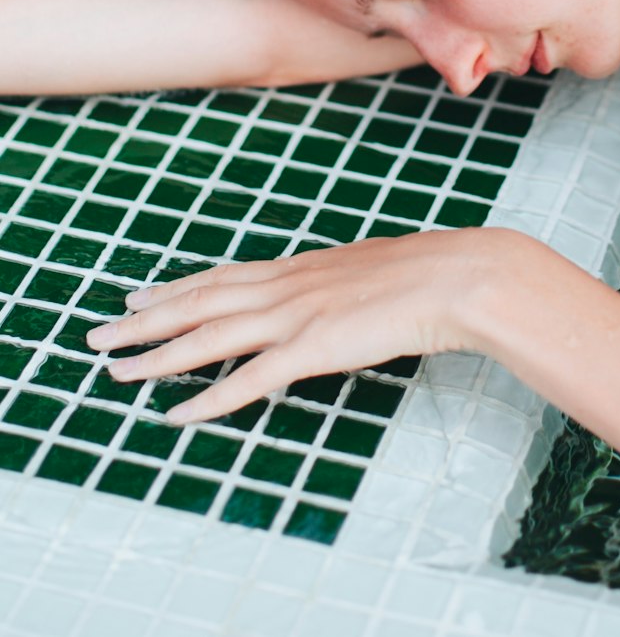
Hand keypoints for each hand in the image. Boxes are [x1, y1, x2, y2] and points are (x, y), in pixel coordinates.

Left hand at [85, 230, 493, 424]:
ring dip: (157, 355)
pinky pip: (248, 380)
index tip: (141, 291)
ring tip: (115, 369)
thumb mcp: (372, 269)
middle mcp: (288, 285)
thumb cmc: (428, 272)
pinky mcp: (312, 348)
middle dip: (145, 318)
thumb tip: (336, 293)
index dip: (178, 286)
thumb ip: (342, 283)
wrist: (458, 276)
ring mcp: (296, 315)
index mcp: (303, 266)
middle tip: (102, 330)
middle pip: (200, 301)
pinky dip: (208, 398)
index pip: (224, 275)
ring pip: (209, 335)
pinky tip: (177, 413)